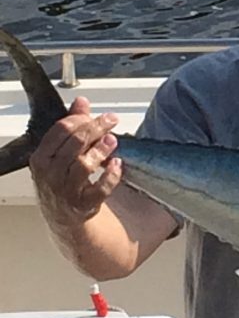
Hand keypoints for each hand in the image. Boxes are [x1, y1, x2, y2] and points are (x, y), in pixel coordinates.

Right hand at [29, 96, 122, 223]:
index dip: (82, 119)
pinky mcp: (83, 205)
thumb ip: (70, 126)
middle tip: (112, 120)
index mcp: (41, 157)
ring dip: (102, 150)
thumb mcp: (60, 152)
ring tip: (113, 140)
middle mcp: (50, 174)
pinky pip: (100, 188)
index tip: (98, 116)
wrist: (62, 216)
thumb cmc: (61, 179)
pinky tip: (117, 164)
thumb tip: (81, 101)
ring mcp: (65, 191)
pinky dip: (111, 175)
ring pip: (85, 164)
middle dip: (96, 128)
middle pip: (75, 144)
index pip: (61, 130)